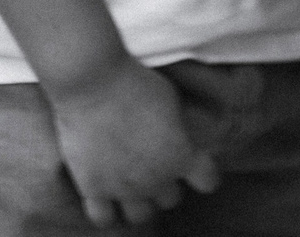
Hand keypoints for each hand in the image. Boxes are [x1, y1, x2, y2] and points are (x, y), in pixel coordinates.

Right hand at [45, 57, 219, 225]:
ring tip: (132, 183)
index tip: (197, 164)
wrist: (92, 82)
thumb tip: (179, 136)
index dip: (204, 173)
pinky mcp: (92, 188)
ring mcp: (123, 188)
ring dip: (140, 201)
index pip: (207, 181)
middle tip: (156, 164)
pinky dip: (107, 210)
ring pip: (141, 215)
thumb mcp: (171, 99)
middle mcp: (156, 179)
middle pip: (171, 199)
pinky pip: (104, 218)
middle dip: (166, 182)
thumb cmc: (135, 82)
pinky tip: (106, 194)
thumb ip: (178, 128)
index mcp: (181, 156)